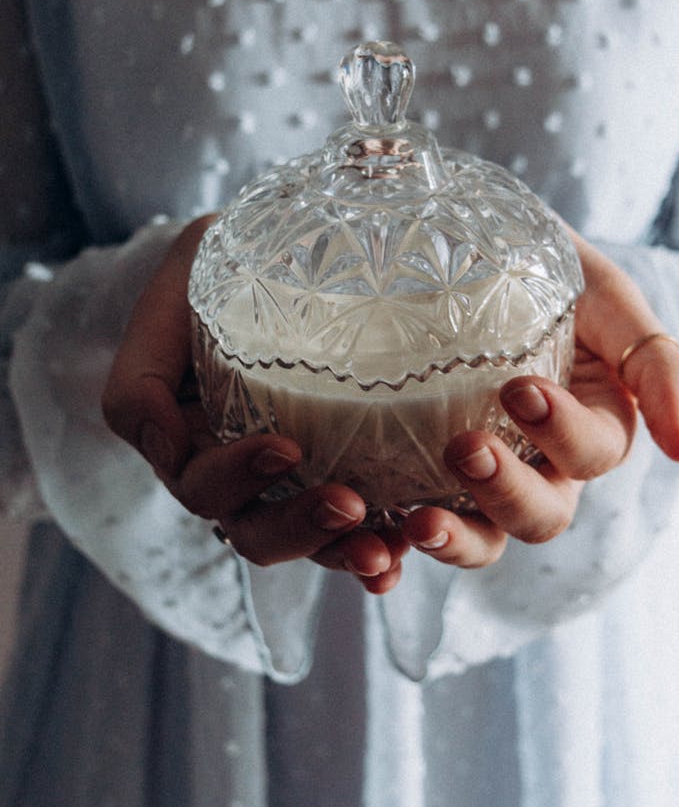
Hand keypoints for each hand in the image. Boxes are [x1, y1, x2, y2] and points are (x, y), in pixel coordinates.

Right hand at [101, 218, 407, 593]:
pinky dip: (383, 542)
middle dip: (299, 528)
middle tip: (348, 504)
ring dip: (346, 553)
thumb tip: (164, 442)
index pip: (204, 488)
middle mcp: (239, 476)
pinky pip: (359, 524)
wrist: (269, 253)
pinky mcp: (345, 469)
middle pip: (257, 533)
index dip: (237, 479)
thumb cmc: (208, 275)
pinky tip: (410, 541)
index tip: (284, 447)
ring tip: (386, 550)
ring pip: (311, 542)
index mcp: (189, 445)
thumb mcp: (165, 304)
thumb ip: (141, 376)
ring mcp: (292, 480)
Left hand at [399, 231, 678, 567]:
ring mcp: (477, 477)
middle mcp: (540, 465)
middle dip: (506, 492)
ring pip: (480, 537)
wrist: (460, 246)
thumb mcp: (607, 297)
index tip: (521, 388)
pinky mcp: (414, 475)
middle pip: (539, 515)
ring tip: (415, 522)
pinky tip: (366, 547)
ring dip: (452, 540)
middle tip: (466, 449)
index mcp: (590, 428)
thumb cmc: (545, 268)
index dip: (563, 435)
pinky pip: (406, 529)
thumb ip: (654, 361)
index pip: (590, 455)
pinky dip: (389, 551)